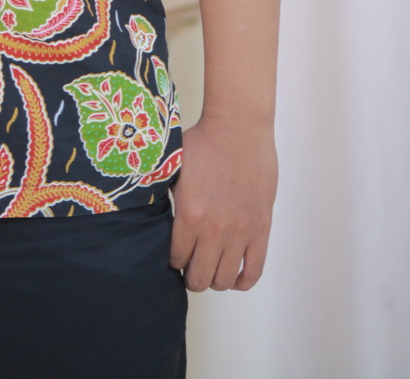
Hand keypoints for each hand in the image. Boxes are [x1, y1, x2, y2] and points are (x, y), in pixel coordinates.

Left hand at [169, 115, 277, 291]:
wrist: (239, 129)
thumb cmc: (203, 142)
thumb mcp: (173, 167)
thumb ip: (162, 193)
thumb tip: (149, 209)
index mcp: (189, 214)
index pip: (177, 258)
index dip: (173, 259)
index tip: (175, 254)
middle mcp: (214, 229)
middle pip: (199, 277)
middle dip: (190, 276)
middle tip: (190, 266)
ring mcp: (240, 232)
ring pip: (224, 279)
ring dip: (214, 279)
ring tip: (210, 268)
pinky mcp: (261, 229)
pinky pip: (254, 270)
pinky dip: (243, 281)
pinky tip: (234, 277)